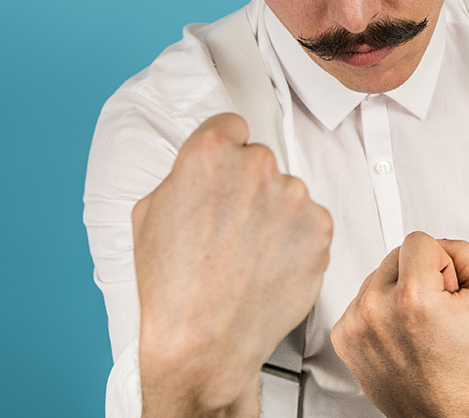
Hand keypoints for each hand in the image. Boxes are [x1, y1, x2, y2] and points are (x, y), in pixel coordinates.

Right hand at [131, 113, 332, 414]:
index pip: (231, 127)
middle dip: (248, 186)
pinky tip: (270, 266)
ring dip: (274, 214)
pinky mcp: (320, 227)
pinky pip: (310, 221)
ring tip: (248, 255)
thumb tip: (201, 168)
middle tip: (231, 228)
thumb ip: (182, 174)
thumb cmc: (170, 283)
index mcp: (210, 151)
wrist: (204, 341)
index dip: (223, 155)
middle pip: (260, 160)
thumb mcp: (149, 212)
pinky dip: (296, 240)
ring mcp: (293, 196)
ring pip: (286, 192)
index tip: (221, 179)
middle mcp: (257, 164)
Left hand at [332, 231, 468, 417]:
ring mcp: (356, 323)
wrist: (444, 409)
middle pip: (395, 254)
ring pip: (377, 276)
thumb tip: (440, 244)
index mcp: (412, 297)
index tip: (445, 290)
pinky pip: (362, 299)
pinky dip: (380, 311)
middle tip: (435, 309)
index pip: (418, 240)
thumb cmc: (466, 362)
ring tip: (417, 325)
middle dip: (419, 274)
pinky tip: (398, 333)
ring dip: (397, 291)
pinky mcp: (343, 336)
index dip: (441, 262)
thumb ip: (465, 253)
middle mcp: (377, 309)